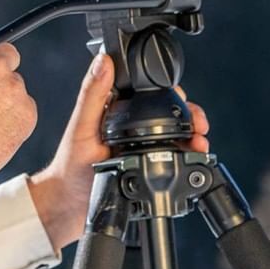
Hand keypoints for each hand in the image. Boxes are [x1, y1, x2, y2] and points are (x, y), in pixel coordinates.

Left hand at [28, 53, 210, 251]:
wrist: (72, 206)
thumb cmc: (70, 167)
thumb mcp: (81, 128)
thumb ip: (92, 95)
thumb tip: (103, 62)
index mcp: (115, 109)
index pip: (146, 90)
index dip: (167, 89)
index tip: (181, 95)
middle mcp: (130, 126)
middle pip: (168, 112)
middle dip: (189, 115)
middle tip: (197, 124)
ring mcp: (142, 146)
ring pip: (176, 134)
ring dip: (193, 136)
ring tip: (199, 143)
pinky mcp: (149, 166)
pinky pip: (175, 157)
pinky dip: (189, 156)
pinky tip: (194, 157)